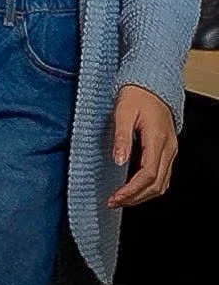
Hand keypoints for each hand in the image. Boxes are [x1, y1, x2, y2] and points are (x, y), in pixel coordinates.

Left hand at [107, 84, 177, 206]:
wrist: (152, 83)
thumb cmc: (136, 94)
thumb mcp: (122, 111)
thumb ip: (121, 137)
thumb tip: (118, 161)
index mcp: (156, 139)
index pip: (147, 174)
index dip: (131, 190)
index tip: (115, 197)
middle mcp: (168, 148)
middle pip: (157, 184)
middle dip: (135, 198)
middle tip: (114, 202)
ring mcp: (170, 150)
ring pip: (162, 183)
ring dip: (143, 195)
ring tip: (122, 199)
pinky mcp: (168, 150)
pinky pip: (163, 175)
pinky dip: (150, 187)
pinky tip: (134, 189)